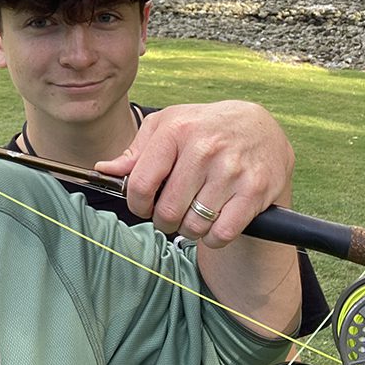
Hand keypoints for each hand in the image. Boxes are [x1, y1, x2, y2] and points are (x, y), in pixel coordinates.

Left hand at [95, 101, 294, 248]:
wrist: (260, 128)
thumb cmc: (204, 128)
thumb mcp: (169, 126)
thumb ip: (136, 152)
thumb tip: (103, 170)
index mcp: (177, 130)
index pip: (141, 184)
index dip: (137, 204)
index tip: (143, 205)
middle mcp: (205, 148)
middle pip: (167, 212)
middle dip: (163, 220)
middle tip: (170, 213)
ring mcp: (232, 170)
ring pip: (193, 226)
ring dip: (189, 229)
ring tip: (194, 213)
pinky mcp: (255, 190)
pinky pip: (221, 234)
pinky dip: (213, 237)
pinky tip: (214, 222)